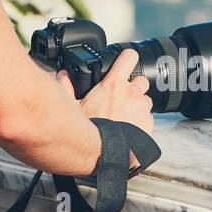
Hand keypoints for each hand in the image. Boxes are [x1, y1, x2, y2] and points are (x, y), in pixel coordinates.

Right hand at [56, 48, 153, 166]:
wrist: (103, 154)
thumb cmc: (89, 130)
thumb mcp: (73, 106)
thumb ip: (67, 87)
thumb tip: (62, 75)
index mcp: (113, 84)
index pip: (129, 57)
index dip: (128, 58)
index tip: (125, 62)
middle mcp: (131, 93)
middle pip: (141, 80)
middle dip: (134, 86)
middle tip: (122, 97)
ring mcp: (142, 109)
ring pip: (146, 100)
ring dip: (138, 105)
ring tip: (125, 116)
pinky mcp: (149, 124)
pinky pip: (149, 118)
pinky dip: (142, 121)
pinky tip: (130, 128)